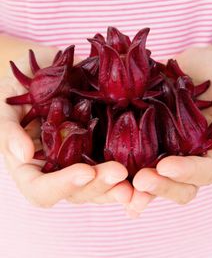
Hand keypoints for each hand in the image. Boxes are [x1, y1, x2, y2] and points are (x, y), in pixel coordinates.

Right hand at [0, 48, 132, 207]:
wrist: (40, 69)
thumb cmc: (17, 88)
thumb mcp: (4, 107)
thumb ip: (8, 131)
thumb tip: (23, 154)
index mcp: (32, 167)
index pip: (42, 190)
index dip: (63, 186)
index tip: (84, 172)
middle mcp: (58, 169)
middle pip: (77, 191)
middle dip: (99, 186)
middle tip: (120, 174)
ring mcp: (79, 158)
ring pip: (100, 182)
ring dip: (120, 185)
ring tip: (141, 180)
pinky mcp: (98, 144)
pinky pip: (114, 161)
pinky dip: (132, 169)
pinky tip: (148, 167)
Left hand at [127, 47, 211, 217]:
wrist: (202, 66)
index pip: (204, 172)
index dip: (186, 172)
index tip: (166, 166)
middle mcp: (189, 157)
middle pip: (178, 185)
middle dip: (159, 186)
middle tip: (139, 182)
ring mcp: (167, 148)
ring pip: (154, 176)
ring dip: (137, 188)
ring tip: (119, 191)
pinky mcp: (147, 136)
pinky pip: (134, 154)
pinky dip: (121, 165)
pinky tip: (103, 171)